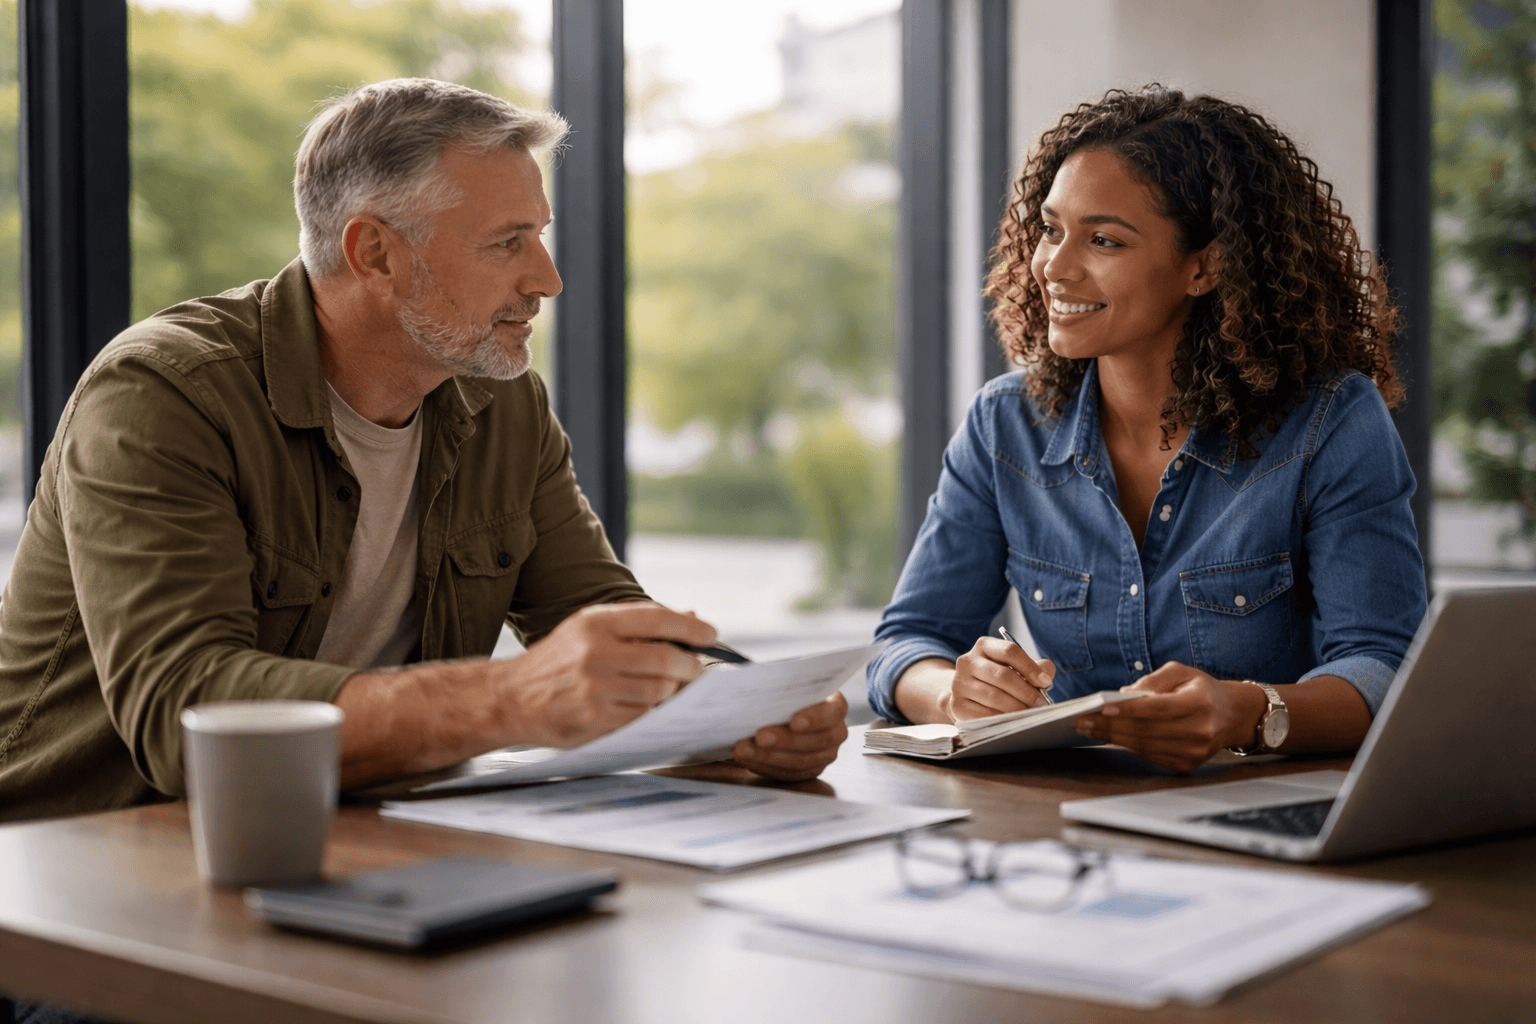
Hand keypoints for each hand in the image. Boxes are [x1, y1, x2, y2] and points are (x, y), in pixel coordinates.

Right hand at [495, 602, 714, 747]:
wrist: (509, 698)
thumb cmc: (558, 660)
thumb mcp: (588, 628)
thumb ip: (637, 623)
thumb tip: (692, 616)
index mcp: (596, 622)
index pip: (657, 618)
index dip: (691, 627)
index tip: (711, 635)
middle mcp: (595, 652)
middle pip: (666, 659)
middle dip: (691, 667)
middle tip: (698, 671)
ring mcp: (594, 688)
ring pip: (659, 692)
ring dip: (675, 693)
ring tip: (675, 689)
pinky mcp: (594, 719)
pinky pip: (642, 717)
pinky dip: (655, 713)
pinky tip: (654, 708)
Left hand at [732, 693, 849, 781]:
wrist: (778, 710)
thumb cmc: (784, 692)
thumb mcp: (786, 682)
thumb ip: (783, 685)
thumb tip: (764, 688)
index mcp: (835, 705)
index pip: (834, 712)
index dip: (816, 718)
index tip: (793, 721)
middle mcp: (835, 732)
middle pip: (817, 741)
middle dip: (785, 740)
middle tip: (759, 736)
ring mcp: (824, 755)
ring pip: (801, 761)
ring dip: (769, 756)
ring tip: (744, 749)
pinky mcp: (807, 770)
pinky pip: (788, 774)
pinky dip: (765, 766)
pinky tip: (747, 758)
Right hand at [942, 637, 1056, 721]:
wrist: (967, 692)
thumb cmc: (997, 678)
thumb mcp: (1014, 666)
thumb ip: (1035, 667)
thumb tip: (1047, 673)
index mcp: (984, 646)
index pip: (1009, 651)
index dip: (1030, 667)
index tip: (1045, 682)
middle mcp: (968, 661)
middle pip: (1002, 675)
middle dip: (1026, 692)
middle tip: (1040, 703)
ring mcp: (960, 683)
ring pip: (994, 696)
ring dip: (1017, 707)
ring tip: (1029, 713)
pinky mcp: (957, 704)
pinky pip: (984, 714)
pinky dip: (1002, 718)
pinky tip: (1012, 719)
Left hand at [1073, 661, 1265, 771]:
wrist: (1232, 716)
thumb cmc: (1201, 690)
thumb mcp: (1182, 672)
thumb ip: (1154, 680)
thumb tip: (1126, 694)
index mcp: (1200, 704)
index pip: (1159, 708)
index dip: (1129, 709)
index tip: (1101, 706)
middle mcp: (1200, 731)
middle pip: (1147, 730)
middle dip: (1110, 725)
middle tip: (1083, 720)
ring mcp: (1195, 752)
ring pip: (1145, 746)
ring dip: (1113, 738)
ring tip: (1089, 728)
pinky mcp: (1187, 764)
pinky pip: (1150, 756)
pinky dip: (1127, 746)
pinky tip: (1110, 736)